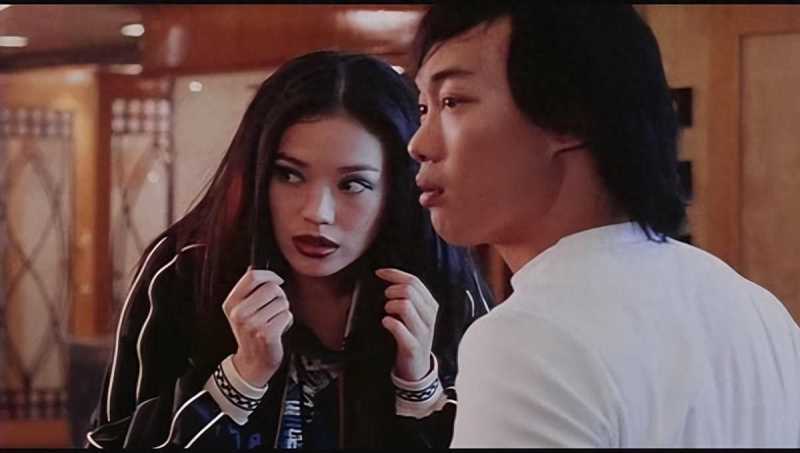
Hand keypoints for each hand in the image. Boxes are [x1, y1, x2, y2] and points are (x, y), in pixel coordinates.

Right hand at [223, 268, 292, 387]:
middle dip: (279, 296)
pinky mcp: (266, 333)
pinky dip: (287, 322)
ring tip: (274, 321)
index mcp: (231, 303)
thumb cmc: (250, 334)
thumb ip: (247, 291)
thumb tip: (254, 268)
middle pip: (271, 287)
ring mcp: (252, 324)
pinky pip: (287, 315)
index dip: (269, 275)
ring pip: (282, 302)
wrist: (252, 363)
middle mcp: (239, 313)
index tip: (277, 281)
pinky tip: (278, 330)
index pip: (252, 276)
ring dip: (284, 311)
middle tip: (274, 308)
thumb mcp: (241, 311)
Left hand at [375, 268, 437, 381]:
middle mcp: (429, 316)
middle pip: (409, 290)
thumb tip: (387, 280)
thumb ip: (406, 298)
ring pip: (406, 305)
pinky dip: (389, 323)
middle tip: (385, 299)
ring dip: (390, 305)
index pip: (414, 280)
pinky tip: (385, 323)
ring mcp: (422, 332)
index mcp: (429, 305)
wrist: (417, 369)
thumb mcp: (414, 315)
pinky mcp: (413, 346)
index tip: (379, 273)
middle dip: (392, 290)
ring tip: (386, 312)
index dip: (394, 274)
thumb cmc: (411, 337)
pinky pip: (400, 329)